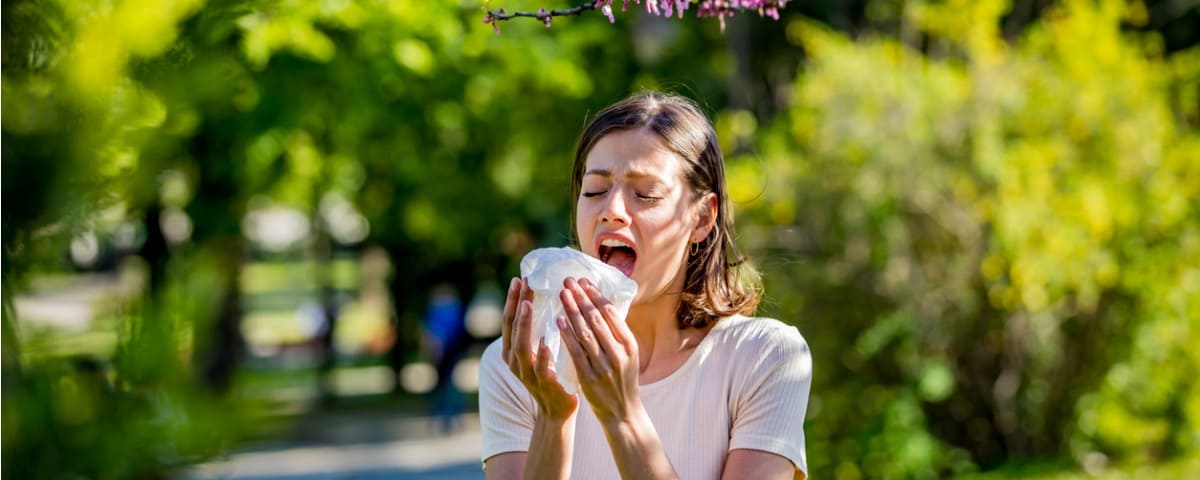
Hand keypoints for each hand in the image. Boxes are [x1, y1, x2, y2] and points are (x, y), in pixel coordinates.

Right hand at [502, 277, 578, 421]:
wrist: (557, 410)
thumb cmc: (551, 373)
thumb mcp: (539, 350)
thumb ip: (537, 330)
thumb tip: (544, 299)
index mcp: (511, 350)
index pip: (509, 320)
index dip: (513, 299)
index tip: (519, 278)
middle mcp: (514, 360)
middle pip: (512, 327)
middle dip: (517, 304)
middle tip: (523, 282)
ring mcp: (526, 373)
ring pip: (521, 345)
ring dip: (524, 323)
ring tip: (529, 303)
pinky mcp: (543, 384)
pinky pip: (540, 368)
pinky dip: (542, 354)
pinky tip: (546, 340)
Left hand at [558, 277, 641, 424]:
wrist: (623, 413)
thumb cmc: (623, 380)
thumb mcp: (628, 355)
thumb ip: (616, 334)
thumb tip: (601, 304)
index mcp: (630, 344)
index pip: (612, 313)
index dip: (596, 295)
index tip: (583, 280)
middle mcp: (619, 353)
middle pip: (597, 319)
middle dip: (582, 297)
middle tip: (568, 281)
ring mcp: (604, 366)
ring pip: (586, 332)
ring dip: (572, 310)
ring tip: (562, 294)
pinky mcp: (589, 378)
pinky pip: (576, 352)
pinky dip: (567, 335)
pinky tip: (559, 321)